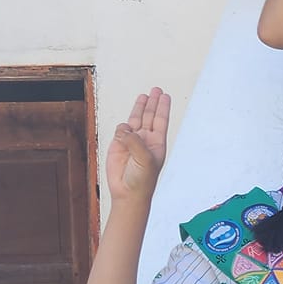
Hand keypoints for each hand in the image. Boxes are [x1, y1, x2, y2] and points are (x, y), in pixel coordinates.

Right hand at [105, 88, 170, 204]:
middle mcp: (145, 140)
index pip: (160, 120)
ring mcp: (132, 142)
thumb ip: (135, 142)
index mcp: (157, 143)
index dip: (162, 107)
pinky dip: (122, 127)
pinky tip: (124, 129)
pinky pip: (120, 130)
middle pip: (149, 116)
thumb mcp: (144, 159)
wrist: (128, 193)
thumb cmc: (142, 180)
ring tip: (143, 96)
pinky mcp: (118, 145)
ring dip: (139, 108)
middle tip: (155, 90)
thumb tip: (124, 128)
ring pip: (135, 120)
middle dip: (152, 103)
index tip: (165, 96)